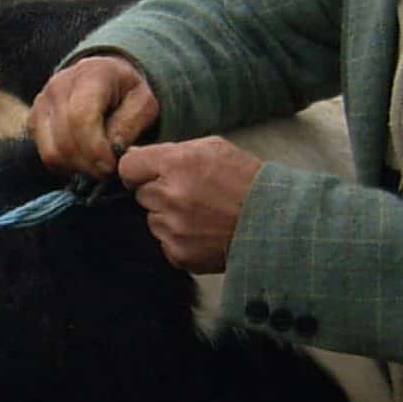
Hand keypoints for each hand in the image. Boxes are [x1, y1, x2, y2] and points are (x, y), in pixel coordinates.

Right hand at [29, 56, 160, 178]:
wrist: (104, 77)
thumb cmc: (126, 92)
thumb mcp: (144, 103)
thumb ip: (130, 125)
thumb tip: (114, 150)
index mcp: (89, 75)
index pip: (80, 117)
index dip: (95, 148)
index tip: (111, 165)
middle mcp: (58, 86)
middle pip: (65, 140)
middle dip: (89, 164)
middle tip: (109, 170)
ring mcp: (41, 104)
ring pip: (51, 152)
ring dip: (77, 168)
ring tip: (96, 167)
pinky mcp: (33, 121)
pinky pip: (44, 155)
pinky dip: (64, 166)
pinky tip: (83, 161)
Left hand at [118, 138, 263, 272]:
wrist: (274, 221)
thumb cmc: (246, 180)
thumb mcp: (213, 148)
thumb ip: (171, 150)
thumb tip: (134, 154)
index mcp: (176, 164)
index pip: (128, 167)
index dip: (138, 170)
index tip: (147, 173)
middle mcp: (170, 196)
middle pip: (140, 194)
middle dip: (158, 192)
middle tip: (188, 194)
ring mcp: (173, 228)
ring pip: (152, 220)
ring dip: (168, 216)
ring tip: (200, 213)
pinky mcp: (179, 253)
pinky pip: (164, 242)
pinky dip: (178, 238)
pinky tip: (202, 231)